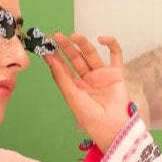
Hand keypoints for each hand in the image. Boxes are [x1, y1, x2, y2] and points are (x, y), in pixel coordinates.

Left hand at [43, 32, 130, 152]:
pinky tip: (102, 39)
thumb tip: (50, 60)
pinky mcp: (116, 73)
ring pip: (91, 54)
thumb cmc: (90, 117)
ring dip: (83, 44)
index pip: (63, 68)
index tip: (46, 46)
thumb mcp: (72, 96)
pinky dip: (111, 44)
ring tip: (73, 36)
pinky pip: (115, 55)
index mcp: (75, 87)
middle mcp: (87, 79)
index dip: (55, 57)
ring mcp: (102, 75)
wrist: (111, 125)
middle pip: (75, 59)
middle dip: (66, 47)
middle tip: (57, 36)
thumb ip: (62, 77)